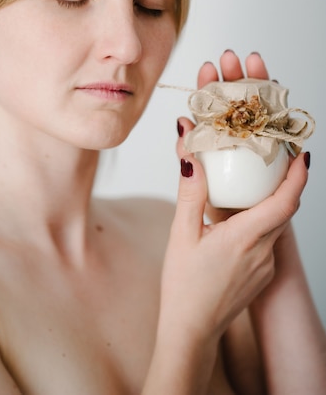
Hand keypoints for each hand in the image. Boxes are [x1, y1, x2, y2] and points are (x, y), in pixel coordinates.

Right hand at [160, 50, 308, 339]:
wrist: (190, 330)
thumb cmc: (183, 285)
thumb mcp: (181, 233)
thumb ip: (190, 190)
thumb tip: (189, 151)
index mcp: (245, 238)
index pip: (285, 201)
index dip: (298, 176)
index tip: (301, 154)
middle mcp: (263, 252)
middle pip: (284, 208)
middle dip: (284, 182)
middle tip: (272, 158)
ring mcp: (266, 266)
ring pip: (276, 224)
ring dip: (270, 202)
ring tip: (251, 184)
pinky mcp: (263, 274)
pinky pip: (268, 240)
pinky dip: (261, 222)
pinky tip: (239, 220)